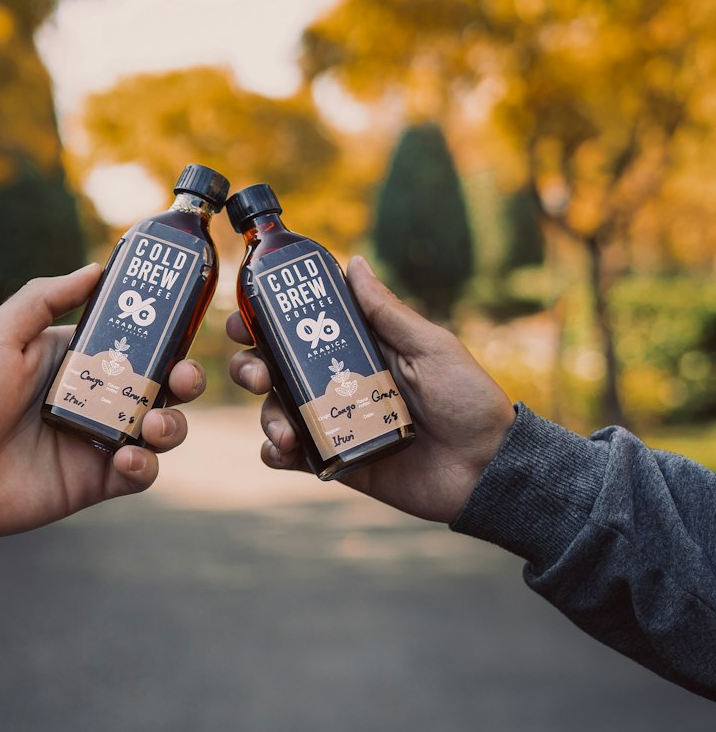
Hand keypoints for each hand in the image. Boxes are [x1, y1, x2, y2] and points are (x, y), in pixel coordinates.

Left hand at [0, 264, 205, 551]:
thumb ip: (44, 298)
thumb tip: (96, 268)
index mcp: (77, 356)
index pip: (135, 338)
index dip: (165, 331)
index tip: (183, 321)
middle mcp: (95, 395)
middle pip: (161, 383)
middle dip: (185, 377)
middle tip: (183, 376)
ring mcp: (97, 438)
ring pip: (160, 428)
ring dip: (172, 424)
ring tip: (153, 424)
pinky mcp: (94, 481)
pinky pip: (139, 474)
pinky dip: (144, 466)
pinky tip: (126, 458)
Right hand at [227, 255, 515, 523]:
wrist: (487, 469)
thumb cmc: (467, 400)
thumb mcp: (430, 346)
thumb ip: (387, 312)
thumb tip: (354, 262)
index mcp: (359, 347)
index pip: (303, 327)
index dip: (267, 320)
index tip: (244, 317)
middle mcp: (339, 381)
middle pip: (277, 366)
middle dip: (253, 365)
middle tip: (256, 372)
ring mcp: (334, 422)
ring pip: (277, 410)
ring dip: (266, 413)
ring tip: (282, 426)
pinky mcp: (336, 460)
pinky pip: (290, 455)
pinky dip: (275, 451)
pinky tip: (284, 450)